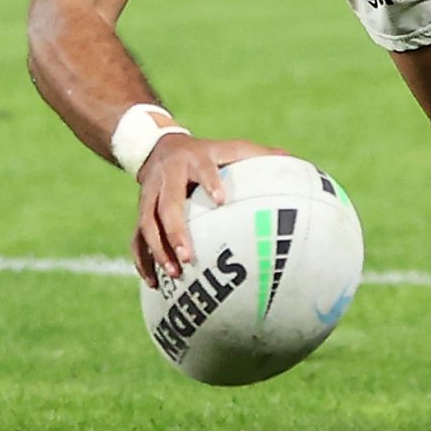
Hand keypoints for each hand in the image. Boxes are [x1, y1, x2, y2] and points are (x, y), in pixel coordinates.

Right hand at [134, 135, 287, 284]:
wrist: (160, 147)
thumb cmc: (207, 153)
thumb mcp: (230, 148)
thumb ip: (258, 154)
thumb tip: (294, 160)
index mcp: (193, 161)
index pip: (202, 170)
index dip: (210, 182)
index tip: (222, 200)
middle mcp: (167, 178)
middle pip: (166, 205)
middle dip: (175, 231)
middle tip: (189, 256)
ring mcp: (149, 196)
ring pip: (147, 225)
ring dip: (158, 250)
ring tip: (174, 273)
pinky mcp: (141, 212)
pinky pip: (136, 238)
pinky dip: (143, 260)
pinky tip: (154, 283)